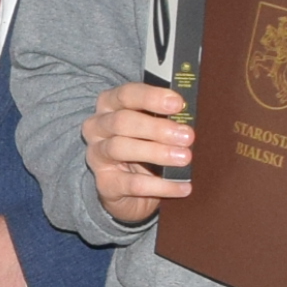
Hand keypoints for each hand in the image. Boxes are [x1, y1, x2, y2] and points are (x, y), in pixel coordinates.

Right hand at [88, 81, 194, 225]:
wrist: (131, 191)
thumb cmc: (146, 149)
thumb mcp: (154, 129)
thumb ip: (166, 119)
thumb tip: (190, 117)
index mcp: (110, 105)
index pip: (126, 94)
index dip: (151, 97)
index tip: (178, 104)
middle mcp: (98, 127)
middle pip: (122, 121)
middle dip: (157, 128)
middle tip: (187, 136)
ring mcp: (97, 155)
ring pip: (120, 148)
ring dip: (156, 153)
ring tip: (184, 158)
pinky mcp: (105, 183)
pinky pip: (132, 183)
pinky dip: (160, 185)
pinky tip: (183, 186)